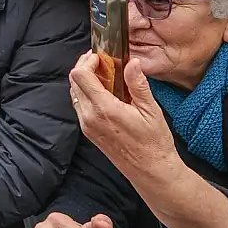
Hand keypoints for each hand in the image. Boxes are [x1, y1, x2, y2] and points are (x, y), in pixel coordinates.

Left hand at [69, 53, 178, 178]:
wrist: (150, 170)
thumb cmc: (153, 142)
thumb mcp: (150, 110)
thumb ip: (137, 84)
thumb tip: (132, 62)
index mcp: (103, 109)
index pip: (80, 76)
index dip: (87, 61)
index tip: (100, 56)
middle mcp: (89, 117)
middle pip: (74, 82)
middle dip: (85, 67)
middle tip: (102, 62)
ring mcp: (86, 125)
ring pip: (75, 94)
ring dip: (85, 81)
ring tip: (105, 75)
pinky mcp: (88, 132)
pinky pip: (79, 106)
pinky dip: (87, 94)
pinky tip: (104, 92)